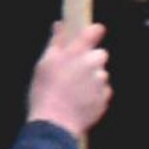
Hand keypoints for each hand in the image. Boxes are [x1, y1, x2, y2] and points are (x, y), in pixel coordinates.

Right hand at [27, 22, 110, 136]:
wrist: (54, 123)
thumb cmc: (45, 91)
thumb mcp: (44, 63)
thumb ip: (56, 42)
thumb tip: (60, 25)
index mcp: (77, 53)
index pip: (94, 32)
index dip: (94, 31)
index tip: (92, 33)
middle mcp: (92, 65)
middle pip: (101, 54)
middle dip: (91, 59)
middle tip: (75, 69)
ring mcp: (100, 83)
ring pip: (101, 74)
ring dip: (92, 77)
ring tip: (75, 89)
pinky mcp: (104, 100)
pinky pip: (103, 91)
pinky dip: (95, 93)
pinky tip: (80, 100)